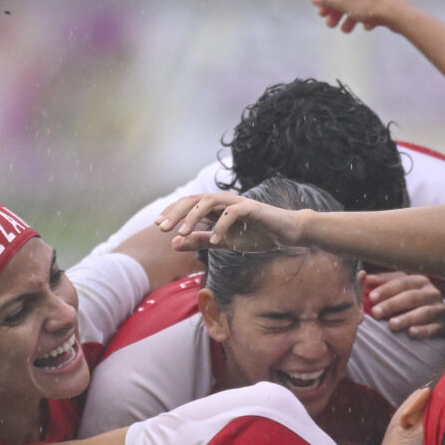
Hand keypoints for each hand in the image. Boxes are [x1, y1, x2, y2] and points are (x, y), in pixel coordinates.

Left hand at [158, 193, 302, 252]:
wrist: (285, 233)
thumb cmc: (256, 235)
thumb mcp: (223, 242)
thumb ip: (200, 241)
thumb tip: (173, 244)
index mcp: (215, 208)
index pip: (188, 204)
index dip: (172, 212)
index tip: (159, 226)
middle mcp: (223, 201)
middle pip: (193, 200)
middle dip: (176, 213)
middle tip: (163, 228)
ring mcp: (237, 202)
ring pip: (208, 202)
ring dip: (193, 217)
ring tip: (182, 233)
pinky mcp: (252, 208)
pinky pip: (232, 213)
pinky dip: (221, 226)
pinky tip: (216, 240)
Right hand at [310, 0, 410, 32]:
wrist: (399, 14)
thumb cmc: (370, 7)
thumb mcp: (344, 4)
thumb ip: (327, 0)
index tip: (323, 13)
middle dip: (337, 11)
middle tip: (331, 25)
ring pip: (358, 2)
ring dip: (349, 17)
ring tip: (346, 30)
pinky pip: (371, 7)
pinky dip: (365, 16)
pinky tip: (366, 27)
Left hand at [364, 271, 444, 338]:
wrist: (437, 319)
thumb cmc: (411, 301)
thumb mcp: (399, 289)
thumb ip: (383, 282)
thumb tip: (363, 275)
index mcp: (420, 281)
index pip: (402, 282)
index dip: (386, 289)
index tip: (371, 297)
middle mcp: (432, 292)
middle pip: (411, 296)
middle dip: (392, 304)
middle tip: (376, 312)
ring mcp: (439, 309)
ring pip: (424, 312)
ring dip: (407, 318)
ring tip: (392, 324)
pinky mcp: (444, 325)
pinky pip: (434, 328)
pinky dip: (423, 330)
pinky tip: (411, 333)